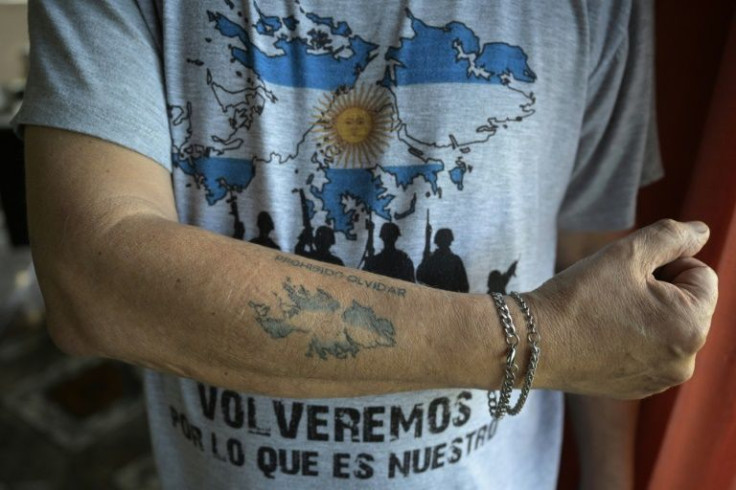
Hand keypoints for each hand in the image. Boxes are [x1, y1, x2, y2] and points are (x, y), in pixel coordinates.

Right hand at [530, 219, 718, 398]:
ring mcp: (660, 380)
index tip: (628, 272)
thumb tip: (701, 232)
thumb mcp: (626, 254)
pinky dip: (630, 339)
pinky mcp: (635, 389)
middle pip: (686, 304)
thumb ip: (672, 237)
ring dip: (645, 314)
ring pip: (665, 328)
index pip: (702, 275)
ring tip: (604, 313)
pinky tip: (598, 334)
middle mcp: (685, 361)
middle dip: (658, 290)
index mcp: (691, 327)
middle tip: (613, 291)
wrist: (530, 344)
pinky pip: (646, 353)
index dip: (666, 263)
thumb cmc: (578, 298)